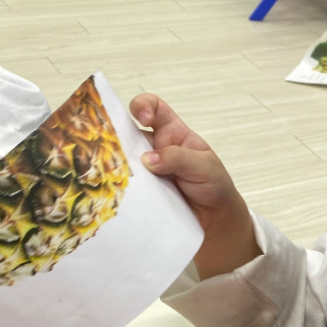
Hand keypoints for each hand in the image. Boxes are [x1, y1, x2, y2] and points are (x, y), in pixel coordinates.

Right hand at [130, 93, 259, 277]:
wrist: (214, 220)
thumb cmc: (214, 185)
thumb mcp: (204, 166)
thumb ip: (178, 158)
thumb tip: (148, 159)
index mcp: (172, 132)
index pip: (154, 107)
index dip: (144, 105)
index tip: (142, 117)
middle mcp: (154, 148)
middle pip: (127, 132)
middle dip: (116, 134)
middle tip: (113, 147)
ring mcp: (145, 170)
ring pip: (122, 159)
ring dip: (116, 164)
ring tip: (112, 172)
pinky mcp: (141, 191)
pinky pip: (125, 184)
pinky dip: (119, 186)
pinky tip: (116, 191)